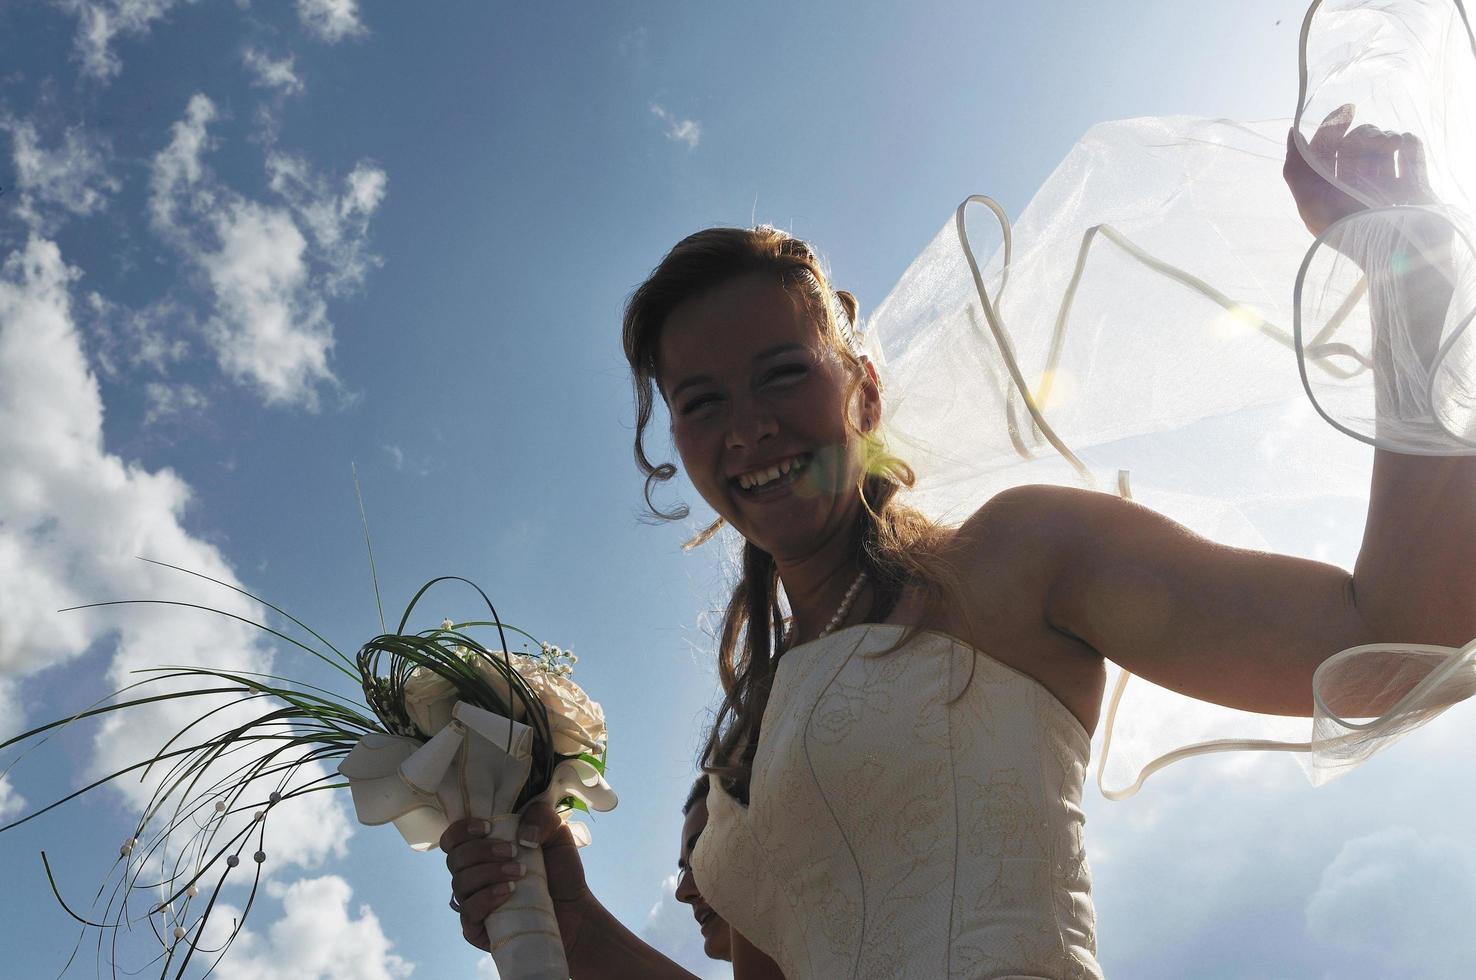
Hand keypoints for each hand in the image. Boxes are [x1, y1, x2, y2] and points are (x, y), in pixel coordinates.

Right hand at [441, 803, 592, 953]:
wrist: (576, 909)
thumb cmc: (560, 871)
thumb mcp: (557, 833)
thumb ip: (541, 818)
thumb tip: (521, 835)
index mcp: (483, 850)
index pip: (453, 839)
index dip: (462, 830)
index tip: (488, 828)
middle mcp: (473, 876)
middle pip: (454, 859)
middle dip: (482, 851)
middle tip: (513, 852)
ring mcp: (473, 902)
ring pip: (460, 884)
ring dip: (489, 872)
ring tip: (519, 872)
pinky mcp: (477, 928)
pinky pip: (468, 912)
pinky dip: (487, 897)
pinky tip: (509, 891)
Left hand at [1285, 104, 1434, 239]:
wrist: (1397, 253)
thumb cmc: (1349, 232)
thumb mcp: (1311, 205)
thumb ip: (1296, 170)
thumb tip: (1293, 132)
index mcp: (1328, 189)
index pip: (1326, 148)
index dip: (1332, 128)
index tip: (1346, 111)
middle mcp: (1354, 184)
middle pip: (1355, 141)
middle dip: (1361, 136)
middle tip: (1370, 145)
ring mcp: (1384, 183)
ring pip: (1382, 141)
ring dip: (1384, 137)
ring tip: (1389, 148)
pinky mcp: (1413, 183)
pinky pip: (1410, 147)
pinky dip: (1407, 143)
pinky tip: (1404, 150)